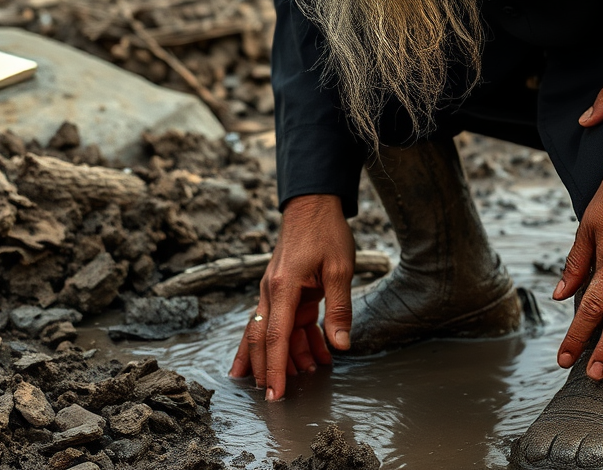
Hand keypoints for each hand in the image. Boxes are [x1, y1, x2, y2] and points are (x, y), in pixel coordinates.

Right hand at [229, 194, 354, 400]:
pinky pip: (285, 320)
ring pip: (274, 332)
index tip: (275, 394)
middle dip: (268, 370)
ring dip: (290, 354)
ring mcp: (275, 289)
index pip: (275, 336)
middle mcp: (272, 291)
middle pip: (262, 339)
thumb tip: (340, 345)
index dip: (275, 368)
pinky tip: (311, 354)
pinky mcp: (283, 288)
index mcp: (284, 287)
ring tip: (313, 371)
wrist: (313, 204)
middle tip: (277, 399)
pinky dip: (295, 338)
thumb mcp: (340, 268)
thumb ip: (339, 307)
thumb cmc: (326, 231)